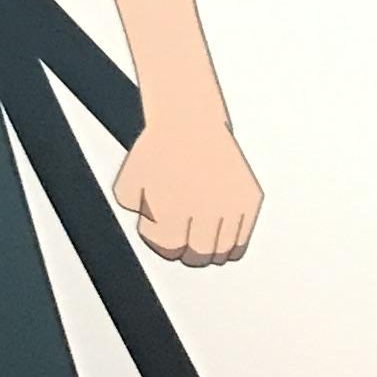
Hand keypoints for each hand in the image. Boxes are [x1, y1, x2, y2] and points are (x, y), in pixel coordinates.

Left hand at [114, 104, 261, 266]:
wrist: (189, 119)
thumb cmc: (158, 149)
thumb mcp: (127, 186)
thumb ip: (135, 218)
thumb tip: (150, 234)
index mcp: (171, 212)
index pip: (170, 251)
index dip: (165, 244)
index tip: (166, 236)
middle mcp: (203, 212)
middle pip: (198, 257)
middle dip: (188, 252)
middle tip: (185, 242)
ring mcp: (230, 206)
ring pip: (222, 252)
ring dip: (210, 250)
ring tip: (202, 239)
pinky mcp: (249, 199)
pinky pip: (242, 239)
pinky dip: (232, 242)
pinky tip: (220, 235)